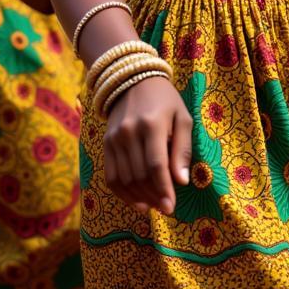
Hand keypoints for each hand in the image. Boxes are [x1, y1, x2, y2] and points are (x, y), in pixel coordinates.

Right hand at [104, 75, 191, 214]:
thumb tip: (182, 181)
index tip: (171, 207)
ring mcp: (114, 139)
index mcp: (152, 124)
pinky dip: (122, 193)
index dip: (163, 189)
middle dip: (153, 197)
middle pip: (139, 176)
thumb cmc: (165, 101)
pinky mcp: (105, 143)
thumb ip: (182, 149)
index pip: (156, 165)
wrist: (133, 80)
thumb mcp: (182, 118)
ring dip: (138, 198)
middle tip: (165, 208)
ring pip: (124, 179)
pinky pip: (110, 176)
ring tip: (153, 205)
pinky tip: (135, 200)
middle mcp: (129, 132)